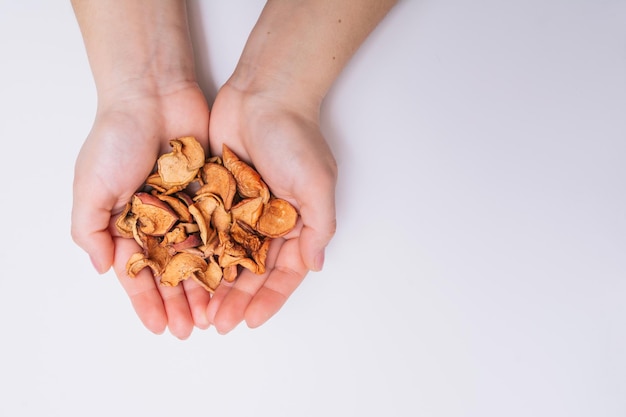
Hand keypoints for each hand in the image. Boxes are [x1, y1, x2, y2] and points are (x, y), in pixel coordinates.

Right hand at [71, 81, 210, 338]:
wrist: (152, 95)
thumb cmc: (115, 139)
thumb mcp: (90, 187)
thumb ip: (91, 230)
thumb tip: (102, 269)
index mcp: (127, 222)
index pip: (138, 272)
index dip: (147, 301)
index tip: (158, 328)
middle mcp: (159, 219)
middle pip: (172, 271)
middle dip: (179, 302)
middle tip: (190, 330)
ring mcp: (188, 208)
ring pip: (200, 257)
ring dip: (204, 287)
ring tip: (212, 315)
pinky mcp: (213, 193)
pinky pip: (221, 229)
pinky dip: (225, 255)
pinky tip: (232, 279)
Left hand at [205, 82, 337, 332]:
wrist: (263, 94)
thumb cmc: (295, 138)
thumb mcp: (318, 185)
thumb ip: (318, 227)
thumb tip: (315, 265)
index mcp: (295, 223)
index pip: (284, 272)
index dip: (269, 299)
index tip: (251, 321)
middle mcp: (268, 222)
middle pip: (252, 271)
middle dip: (237, 300)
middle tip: (219, 324)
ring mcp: (240, 210)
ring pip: (225, 257)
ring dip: (215, 285)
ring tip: (199, 310)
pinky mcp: (215, 195)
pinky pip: (205, 230)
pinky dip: (197, 253)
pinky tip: (184, 274)